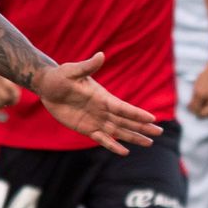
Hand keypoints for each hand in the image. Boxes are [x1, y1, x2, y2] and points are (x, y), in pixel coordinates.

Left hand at [33, 52, 162, 155]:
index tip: (152, 119)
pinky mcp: (86, 128)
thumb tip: (100, 55)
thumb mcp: (73, 71)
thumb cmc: (61, 76)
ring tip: (149, 143)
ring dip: (133, 137)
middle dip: (142, 127)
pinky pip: (101, 139)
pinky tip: (124, 152)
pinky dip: (112, 145)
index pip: (123, 108)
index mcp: (103, 97)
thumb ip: (88, 66)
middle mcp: (103, 110)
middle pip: (126, 121)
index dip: (137, 114)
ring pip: (118, 131)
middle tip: (159, 132)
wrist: (48, 87)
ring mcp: (96, 120)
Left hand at [186, 62, 207, 118]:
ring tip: (207, 90)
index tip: (199, 94)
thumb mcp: (198, 93)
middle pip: (204, 112)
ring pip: (207, 107)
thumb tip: (194, 113)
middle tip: (204, 91)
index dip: (195, 105)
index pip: (200, 115)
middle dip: (200, 103)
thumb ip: (194, 106)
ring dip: (203, 100)